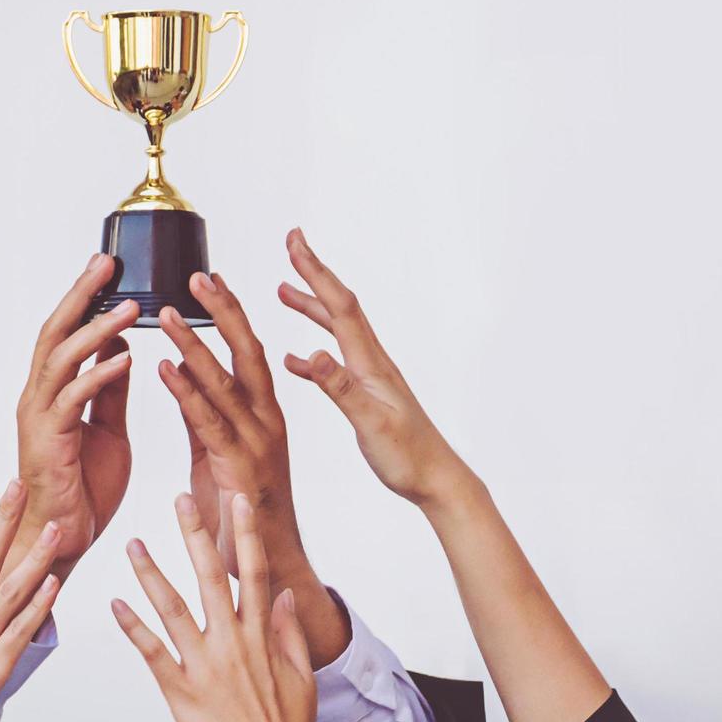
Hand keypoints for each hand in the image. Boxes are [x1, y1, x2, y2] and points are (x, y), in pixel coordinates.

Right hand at [12, 254, 138, 577]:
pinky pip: (72, 401)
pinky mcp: (48, 443)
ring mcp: (38, 419)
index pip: (65, 331)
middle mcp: (38, 397)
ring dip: (96, 331)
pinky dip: (98, 376)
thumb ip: (109, 390)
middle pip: (55, 332)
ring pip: (61, 360)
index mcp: (53, 392)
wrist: (63, 540)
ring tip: (130, 307)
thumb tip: (121, 347)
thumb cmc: (83, 488)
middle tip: (107, 262)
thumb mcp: (107, 429)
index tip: (107, 264)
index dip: (84, 297)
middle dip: (81, 295)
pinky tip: (126, 359)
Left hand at [113, 493, 316, 721]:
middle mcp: (232, 642)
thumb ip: (290, 632)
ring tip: (134, 543)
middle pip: (212, 577)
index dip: (246, 533)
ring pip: (174, 609)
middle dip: (196, 534)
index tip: (238, 500)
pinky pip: (152, 654)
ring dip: (152, 573)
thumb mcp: (302, 675)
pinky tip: (116, 604)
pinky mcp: (180, 691)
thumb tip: (285, 594)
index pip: (254, 571)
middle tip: (181, 499)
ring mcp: (204, 665)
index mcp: (261, 635)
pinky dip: (133, 628)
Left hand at [155, 272, 290, 576]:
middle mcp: (268, 423)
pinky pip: (209, 422)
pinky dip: (186, 392)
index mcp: (266, 417)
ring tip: (170, 313)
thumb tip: (185, 380)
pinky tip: (164, 369)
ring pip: (227, 384)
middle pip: (248, 354)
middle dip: (224, 312)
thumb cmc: (245, 518)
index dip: (231, 315)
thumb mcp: (221, 457)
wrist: (269, 568)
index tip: (210, 281)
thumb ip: (206, 419)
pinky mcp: (239, 468)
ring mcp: (258, 444)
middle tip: (197, 277)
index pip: (250, 353)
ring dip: (196, 345)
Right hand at [278, 228, 472, 506]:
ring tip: (285, 291)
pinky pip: (335, 365)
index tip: (296, 242)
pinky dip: (312, 355)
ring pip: (337, 332)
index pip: (341, 307)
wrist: (436, 479)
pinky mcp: (368, 396)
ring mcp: (370, 378)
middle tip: (293, 245)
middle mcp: (372, 363)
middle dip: (315, 274)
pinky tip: (297, 360)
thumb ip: (341, 388)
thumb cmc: (409, 457)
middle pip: (339, 307)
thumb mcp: (371, 423)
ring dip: (311, 308)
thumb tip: (313, 352)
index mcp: (371, 365)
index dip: (317, 272)